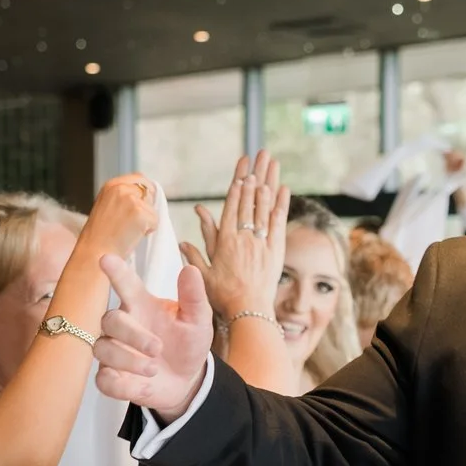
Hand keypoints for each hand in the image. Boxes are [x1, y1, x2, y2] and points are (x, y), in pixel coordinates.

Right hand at [78, 176, 159, 256]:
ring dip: (147, 221)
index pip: (139, 178)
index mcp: (111, 185)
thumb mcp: (106, 206)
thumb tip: (144, 195)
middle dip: (147, 207)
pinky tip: (132, 236)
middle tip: (133, 223)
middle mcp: (121, 188)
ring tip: (128, 231)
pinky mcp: (141, 214)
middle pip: (149, 191)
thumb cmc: (100, 236)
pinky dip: (149, 230)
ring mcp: (132, 200)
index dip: (145, 191)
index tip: (145, 203)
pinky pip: (155, 221)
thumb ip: (122, 197)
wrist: (95, 253)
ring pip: (153, 209)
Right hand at [94, 255, 215, 420]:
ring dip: (127, 359)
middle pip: (109, 320)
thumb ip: (193, 297)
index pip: (125, 284)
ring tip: (154, 369)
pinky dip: (120, 383)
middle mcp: (124, 326)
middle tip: (157, 348)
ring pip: (102, 349)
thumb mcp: (198, 321)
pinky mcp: (112, 377)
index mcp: (142, 305)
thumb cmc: (188, 343)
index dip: (116, 272)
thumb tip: (190, 269)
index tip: (106, 259)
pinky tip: (142, 384)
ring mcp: (114, 351)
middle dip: (131, 334)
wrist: (188, 380)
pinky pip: (103, 379)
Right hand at [183, 152, 288, 318]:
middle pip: (249, 200)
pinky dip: (281, 204)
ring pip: (264, 206)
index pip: (231, 207)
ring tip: (271, 163)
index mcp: (226, 241)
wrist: (248, 311)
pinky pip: (278, 222)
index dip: (237, 186)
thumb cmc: (223, 297)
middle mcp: (244, 237)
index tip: (241, 170)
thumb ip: (194, 255)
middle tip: (259, 154)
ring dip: (268, 182)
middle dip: (254, 174)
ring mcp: (261, 242)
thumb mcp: (203, 276)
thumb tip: (182, 241)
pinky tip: (283, 188)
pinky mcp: (276, 250)